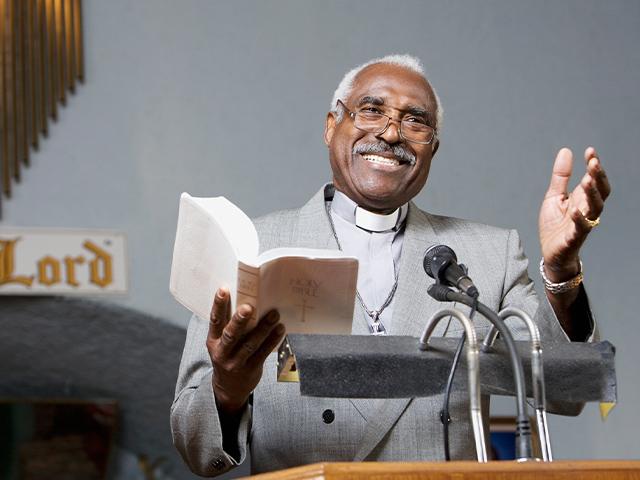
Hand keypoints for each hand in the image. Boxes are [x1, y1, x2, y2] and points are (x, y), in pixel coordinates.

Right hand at [206, 287, 284, 412]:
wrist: (228, 388)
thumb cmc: (227, 355)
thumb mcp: (220, 342)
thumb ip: (228, 325)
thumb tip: (245, 298)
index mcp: (213, 341)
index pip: (214, 320)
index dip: (218, 305)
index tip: (224, 289)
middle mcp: (222, 352)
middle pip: (231, 335)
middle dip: (239, 320)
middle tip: (249, 306)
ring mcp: (236, 363)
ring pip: (250, 344)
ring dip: (263, 328)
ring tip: (274, 314)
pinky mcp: (250, 369)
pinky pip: (263, 353)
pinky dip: (272, 340)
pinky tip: (280, 329)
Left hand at [539, 147, 610, 280]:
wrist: (551, 252)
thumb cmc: (555, 224)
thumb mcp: (554, 196)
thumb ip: (561, 176)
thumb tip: (566, 151)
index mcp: (582, 198)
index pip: (594, 179)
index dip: (594, 166)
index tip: (590, 151)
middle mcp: (586, 210)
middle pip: (600, 192)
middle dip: (598, 177)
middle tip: (594, 162)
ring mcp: (582, 224)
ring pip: (595, 208)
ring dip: (592, 194)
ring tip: (587, 180)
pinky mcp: (573, 238)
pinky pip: (580, 229)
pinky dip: (579, 220)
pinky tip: (574, 210)